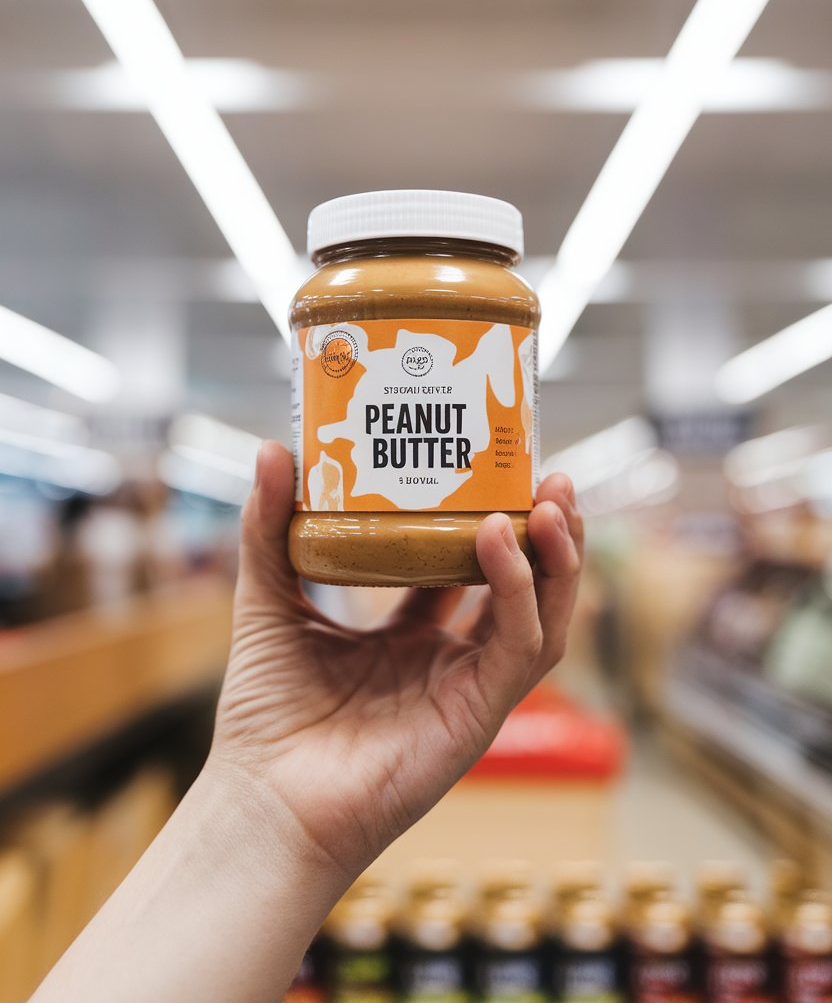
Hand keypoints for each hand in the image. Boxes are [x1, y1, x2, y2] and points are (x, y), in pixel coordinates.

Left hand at [210, 442, 582, 884]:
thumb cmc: (265, 715)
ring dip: (557, 559)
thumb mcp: (268, 600)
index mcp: (412, 636)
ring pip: (544, 617)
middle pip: (524, 588)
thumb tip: (271, 448)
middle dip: (546, 533)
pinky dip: (519, 593)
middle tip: (551, 477)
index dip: (489, 516)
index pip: (469, 567)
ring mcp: (468, 689)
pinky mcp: (477, 717)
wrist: (262, 801)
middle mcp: (450, 660)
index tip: (495, 463)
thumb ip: (270, 529)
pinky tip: (498, 541)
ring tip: (553, 502)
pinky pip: (519, 649)